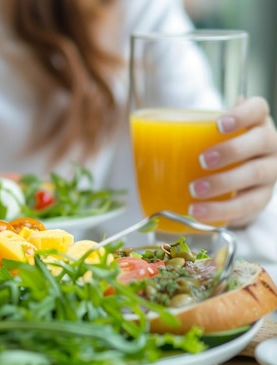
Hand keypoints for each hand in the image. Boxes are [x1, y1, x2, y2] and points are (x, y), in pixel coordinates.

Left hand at [188, 97, 276, 226]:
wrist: (234, 184)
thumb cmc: (215, 152)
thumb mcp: (205, 138)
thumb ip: (188, 131)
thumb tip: (142, 129)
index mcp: (255, 123)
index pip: (258, 109)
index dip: (242, 114)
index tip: (219, 124)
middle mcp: (269, 144)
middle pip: (262, 140)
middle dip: (231, 150)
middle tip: (202, 161)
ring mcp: (269, 171)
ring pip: (257, 173)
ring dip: (224, 183)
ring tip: (195, 191)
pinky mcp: (262, 197)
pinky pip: (249, 205)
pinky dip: (223, 210)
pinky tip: (200, 213)